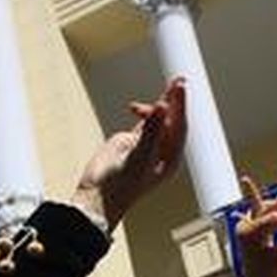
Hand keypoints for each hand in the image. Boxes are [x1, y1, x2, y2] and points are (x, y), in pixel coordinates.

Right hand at [69, 78, 185, 227]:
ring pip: (160, 119)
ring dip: (163, 102)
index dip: (180, 106)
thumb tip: (163, 108)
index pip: (180, 127)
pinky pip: (145, 121)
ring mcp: (148, 145)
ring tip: (168, 86)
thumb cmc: (121, 185)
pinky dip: (146, 110)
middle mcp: (162, 151)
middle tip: (179, 81)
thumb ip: (151, 130)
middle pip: (173, 120)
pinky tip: (142, 104)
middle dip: (175, 101)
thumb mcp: (139, 156)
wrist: (97, 195)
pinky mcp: (132, 141)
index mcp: (171, 159)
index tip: (179, 87)